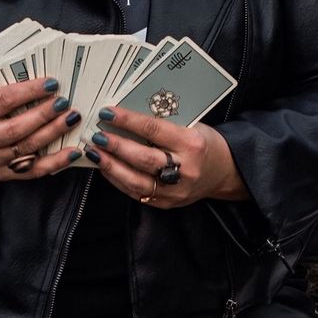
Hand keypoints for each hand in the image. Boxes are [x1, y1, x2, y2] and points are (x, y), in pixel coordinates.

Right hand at [0, 77, 80, 181]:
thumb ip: (2, 91)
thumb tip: (41, 83)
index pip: (4, 100)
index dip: (29, 91)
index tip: (51, 83)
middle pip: (17, 127)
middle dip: (44, 114)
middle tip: (64, 103)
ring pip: (28, 148)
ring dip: (53, 133)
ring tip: (71, 119)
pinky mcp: (2, 175)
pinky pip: (33, 170)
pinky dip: (56, 162)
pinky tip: (72, 151)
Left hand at [85, 107, 247, 207]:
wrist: (223, 171)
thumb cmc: (202, 142)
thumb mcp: (190, 125)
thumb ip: (162, 122)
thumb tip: (124, 115)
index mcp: (192, 143)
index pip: (154, 129)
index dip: (128, 121)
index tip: (107, 113)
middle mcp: (185, 169)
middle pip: (143, 158)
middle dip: (116, 146)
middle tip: (96, 135)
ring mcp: (176, 190)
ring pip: (136, 180)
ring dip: (111, 166)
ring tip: (94, 153)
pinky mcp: (168, 204)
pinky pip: (137, 193)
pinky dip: (118, 180)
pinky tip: (106, 168)